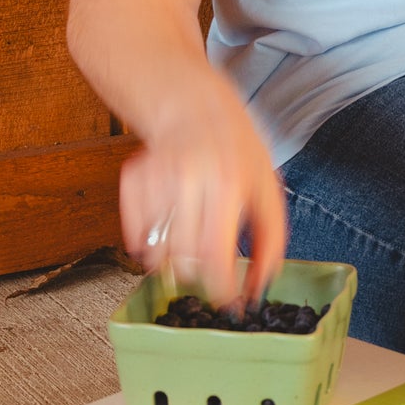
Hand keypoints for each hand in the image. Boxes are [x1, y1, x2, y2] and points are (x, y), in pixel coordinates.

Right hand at [119, 81, 287, 309]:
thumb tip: (258, 289)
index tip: (226, 300)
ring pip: (155, 253)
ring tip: (191, 246)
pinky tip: (170, 227)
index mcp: (228, 184)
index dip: (220, 288)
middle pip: (183, 260)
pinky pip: (134, 235)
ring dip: (173, 263)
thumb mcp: (268, 188)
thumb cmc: (236, 149)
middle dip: (199, 276)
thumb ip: (271, 240)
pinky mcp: (132, 181)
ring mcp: (156, 180)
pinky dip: (149, 243)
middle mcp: (189, 181)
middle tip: (210, 270)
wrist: (193, 105)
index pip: (215, 256)